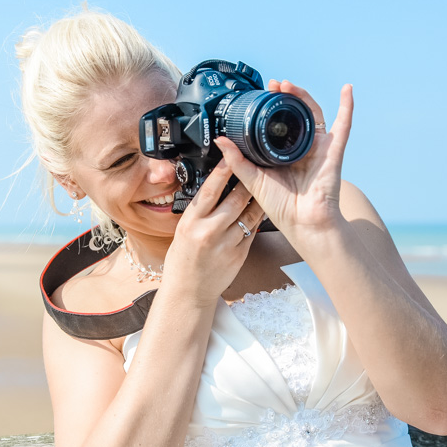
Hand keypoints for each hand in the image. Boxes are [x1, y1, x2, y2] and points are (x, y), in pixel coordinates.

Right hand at [161, 158, 265, 306]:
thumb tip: (216, 187)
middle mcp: (208, 232)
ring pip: (250, 214)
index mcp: (191, 222)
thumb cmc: (184, 259)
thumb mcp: (184, 230)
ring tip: (262, 186)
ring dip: (257, 198)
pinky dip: (257, 219)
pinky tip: (259, 211)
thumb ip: (200, 211)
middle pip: (236, 199)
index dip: (223, 170)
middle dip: (247, 181)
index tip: (231, 155)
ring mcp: (226, 244)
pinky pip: (253, 231)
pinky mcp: (240, 255)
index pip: (210, 190)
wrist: (189, 291)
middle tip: (255, 167)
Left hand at [215, 81, 353, 237]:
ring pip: (315, 114)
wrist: (303, 224)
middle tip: (273, 85)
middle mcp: (303, 148)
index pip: (280, 122)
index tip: (263, 92)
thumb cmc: (282, 208)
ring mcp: (319, 148)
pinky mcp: (334, 152)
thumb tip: (220, 140)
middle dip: (286, 96)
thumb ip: (237, 160)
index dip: (273, 105)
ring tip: (289, 85)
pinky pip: (343, 126)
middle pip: (297, 114)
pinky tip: (348, 90)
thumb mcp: (253, 180)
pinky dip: (348, 106)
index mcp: (285, 153)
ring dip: (304, 96)